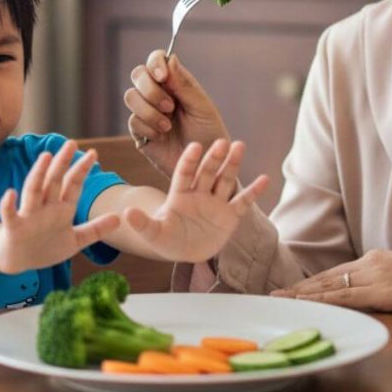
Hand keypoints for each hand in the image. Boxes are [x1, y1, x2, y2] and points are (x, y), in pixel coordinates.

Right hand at [0, 141, 120, 273]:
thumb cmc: (46, 247)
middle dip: (63, 163)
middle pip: (54, 181)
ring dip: (39, 174)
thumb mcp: (75, 240)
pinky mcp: (14, 228)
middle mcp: (45, 208)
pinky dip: (8, 205)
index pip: (73, 185)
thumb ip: (96, 229)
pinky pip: (10, 215)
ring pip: (33, 191)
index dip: (82, 169)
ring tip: (46, 156)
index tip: (93, 153)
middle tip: (71, 143)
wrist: (18, 262)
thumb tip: (120, 219)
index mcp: (61, 209)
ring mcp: (29, 216)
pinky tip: (11, 193)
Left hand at [123, 139, 268, 262]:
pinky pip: (243, 202)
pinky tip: (265, 179)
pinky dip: (253, 192)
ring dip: (233, 164)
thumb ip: (142, 223)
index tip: (195, 146)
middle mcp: (199, 193)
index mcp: (179, 194)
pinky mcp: (230, 215)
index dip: (189, 160)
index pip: (184, 173)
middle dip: (214, 158)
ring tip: (240, 146)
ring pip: (225, 180)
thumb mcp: (153, 234)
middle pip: (207, 172)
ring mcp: (215, 202)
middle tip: (222, 141)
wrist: (184, 251)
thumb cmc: (166, 240)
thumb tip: (126, 213)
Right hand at [125, 51, 229, 177]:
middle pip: (138, 75)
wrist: (205, 166)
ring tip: (168, 126)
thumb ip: (185, 85)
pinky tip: (162, 136)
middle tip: (170, 106)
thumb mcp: (202, 107)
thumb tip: (170, 58)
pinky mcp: (140, 132)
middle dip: (150, 89)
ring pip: (131, 97)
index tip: (162, 76)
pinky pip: (133, 121)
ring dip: (149, 110)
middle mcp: (158, 94)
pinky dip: (148, 127)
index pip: (156, 60)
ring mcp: (147, 112)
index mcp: (175, 83)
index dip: (155, 63)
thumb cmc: (209, 134)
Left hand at [271, 250, 391, 312]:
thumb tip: (377, 291)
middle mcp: (369, 263)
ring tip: (280, 299)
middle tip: (274, 293)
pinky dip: (321, 299)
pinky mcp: (380, 291)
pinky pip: (344, 295)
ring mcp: (373, 276)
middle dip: (299, 287)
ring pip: (329, 285)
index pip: (336, 272)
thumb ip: (387, 280)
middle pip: (326, 277)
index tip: (294, 288)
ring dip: (302, 293)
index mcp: (376, 259)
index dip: (313, 282)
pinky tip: (306, 303)